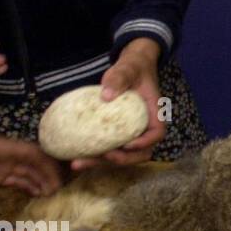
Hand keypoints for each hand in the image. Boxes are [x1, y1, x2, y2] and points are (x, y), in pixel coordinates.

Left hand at [0, 136, 62, 195]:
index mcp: (5, 148)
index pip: (32, 153)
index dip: (46, 162)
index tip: (57, 174)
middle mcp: (10, 156)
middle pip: (34, 163)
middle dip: (47, 174)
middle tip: (57, 188)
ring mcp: (5, 165)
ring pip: (29, 172)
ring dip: (40, 182)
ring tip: (49, 193)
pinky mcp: (0, 175)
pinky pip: (19, 179)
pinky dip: (29, 186)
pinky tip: (37, 193)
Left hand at [71, 38, 164, 170]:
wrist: (130, 68)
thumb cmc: (133, 67)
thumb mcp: (129, 67)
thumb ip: (119, 77)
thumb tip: (106, 95)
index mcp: (153, 112)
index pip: (157, 133)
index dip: (144, 143)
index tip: (127, 144)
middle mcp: (144, 127)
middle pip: (140, 152)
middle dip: (122, 159)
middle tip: (103, 156)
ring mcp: (130, 132)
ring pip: (123, 155)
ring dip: (102, 162)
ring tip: (77, 163)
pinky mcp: (116, 134)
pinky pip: (109, 148)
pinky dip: (94, 155)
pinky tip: (74, 156)